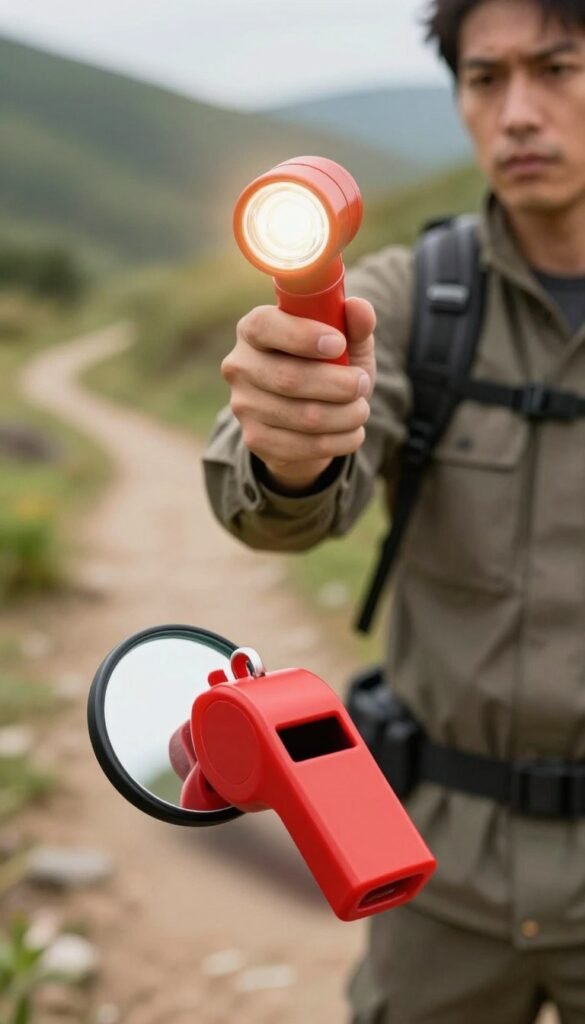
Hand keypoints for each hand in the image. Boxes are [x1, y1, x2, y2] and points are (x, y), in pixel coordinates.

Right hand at [221, 297, 376, 490]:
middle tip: (362, 383)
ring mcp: (244, 406)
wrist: (308, 421)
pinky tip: (352, 432)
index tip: (338, 344)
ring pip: (303, 416)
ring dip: (345, 415)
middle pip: (288, 378)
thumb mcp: (344, 344)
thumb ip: (353, 324)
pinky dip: (340, 440)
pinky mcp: (255, 439)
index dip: (302, 336)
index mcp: (254, 329)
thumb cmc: (326, 368)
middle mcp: (240, 366)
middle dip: (337, 383)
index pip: (265, 326)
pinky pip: (305, 445)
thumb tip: (360, 308)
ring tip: (361, 409)